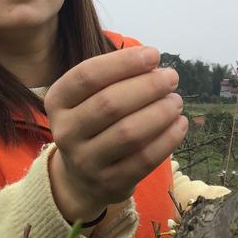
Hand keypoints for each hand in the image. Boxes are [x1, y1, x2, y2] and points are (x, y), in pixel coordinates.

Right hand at [44, 46, 187, 221]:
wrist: (81, 177)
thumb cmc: (93, 123)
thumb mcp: (89, 98)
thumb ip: (114, 77)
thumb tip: (153, 63)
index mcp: (58, 102)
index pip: (88, 76)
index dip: (124, 63)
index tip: (154, 55)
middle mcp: (66, 132)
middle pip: (110, 103)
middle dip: (148, 86)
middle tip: (171, 78)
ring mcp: (86, 161)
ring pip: (129, 133)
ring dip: (160, 112)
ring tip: (176, 101)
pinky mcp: (110, 182)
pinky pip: (144, 159)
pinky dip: (168, 139)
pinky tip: (180, 124)